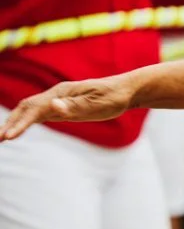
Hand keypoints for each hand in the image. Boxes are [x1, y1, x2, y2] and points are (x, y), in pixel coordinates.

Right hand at [0, 76, 135, 141]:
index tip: (9, 137)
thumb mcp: (98, 104)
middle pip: (27, 108)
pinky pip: (39, 114)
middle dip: (11, 123)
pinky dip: (25, 122)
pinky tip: (17, 131)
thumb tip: (52, 105)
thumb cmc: (114, 97)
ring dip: (14, 122)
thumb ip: (75, 106)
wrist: (126, 90)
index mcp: (62, 92)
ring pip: (30, 110)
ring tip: (1, 138)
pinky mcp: (62, 106)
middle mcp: (56, 94)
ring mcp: (58, 100)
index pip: (36, 109)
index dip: (21, 123)